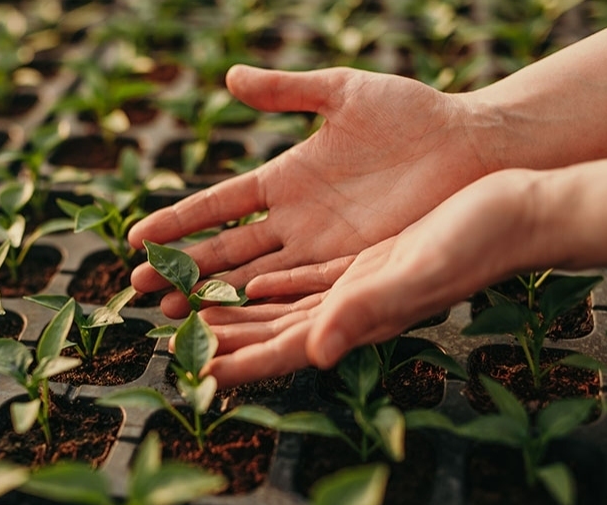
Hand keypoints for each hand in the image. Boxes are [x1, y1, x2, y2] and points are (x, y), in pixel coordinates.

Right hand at [129, 64, 496, 316]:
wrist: (470, 144)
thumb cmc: (411, 113)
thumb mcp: (343, 92)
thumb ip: (286, 89)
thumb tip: (229, 78)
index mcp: (284, 177)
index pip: (218, 205)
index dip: (178, 221)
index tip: (136, 237)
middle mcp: (295, 220)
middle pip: (225, 250)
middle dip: (180, 269)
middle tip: (136, 290)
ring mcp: (321, 248)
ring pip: (254, 278)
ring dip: (212, 296)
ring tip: (169, 315)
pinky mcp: (352, 266)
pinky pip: (298, 291)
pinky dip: (263, 307)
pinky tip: (230, 323)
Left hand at [198, 169, 547, 387]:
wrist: (512, 213)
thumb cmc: (474, 245)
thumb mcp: (416, 273)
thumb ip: (364, 311)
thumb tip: (316, 353)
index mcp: (357, 320)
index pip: (286, 352)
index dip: (241, 364)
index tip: (197, 375)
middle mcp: (351, 310)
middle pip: (274, 335)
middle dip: (224, 341)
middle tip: (174, 347)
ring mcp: (356, 286)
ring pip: (284, 308)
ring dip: (239, 313)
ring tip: (194, 316)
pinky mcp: (364, 260)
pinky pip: (307, 278)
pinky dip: (274, 284)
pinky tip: (250, 284)